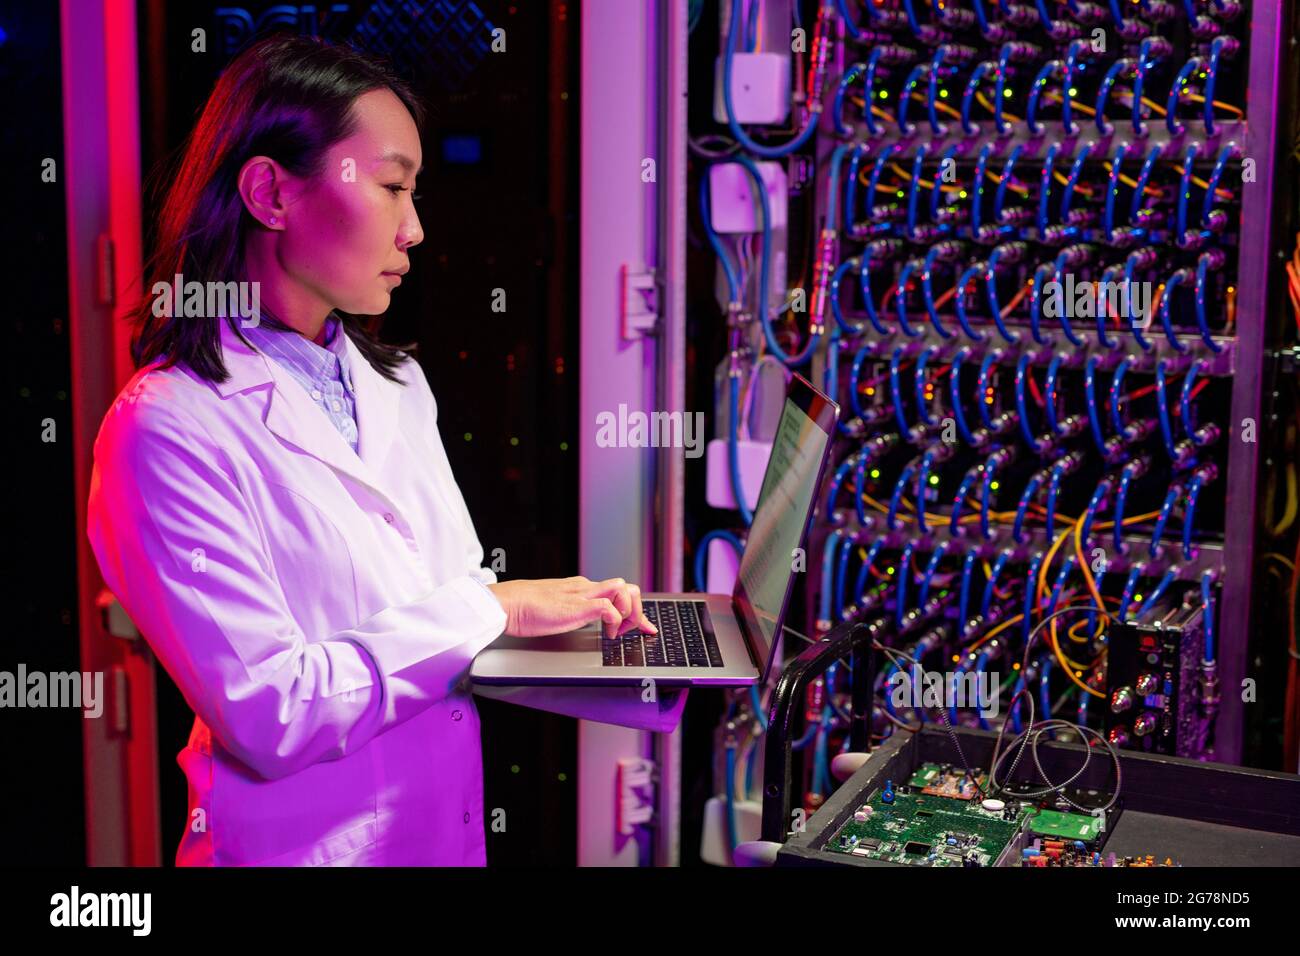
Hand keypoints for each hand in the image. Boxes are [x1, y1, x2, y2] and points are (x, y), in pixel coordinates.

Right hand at [485, 576, 658, 637]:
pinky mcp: (579, 606)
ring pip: (625, 589)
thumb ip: (568, 609)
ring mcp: (584, 595)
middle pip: (628, 587)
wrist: (507, 603)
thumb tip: (574, 619)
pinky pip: (609, 607)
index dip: (635, 609)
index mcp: (581, 588)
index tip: (645, 626)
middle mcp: (586, 588)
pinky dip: (616, 621)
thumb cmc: (523, 609)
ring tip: (618, 632)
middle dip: (637, 610)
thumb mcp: (554, 608)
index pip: (617, 590)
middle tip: (630, 631)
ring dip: (630, 612)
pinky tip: (607, 635)